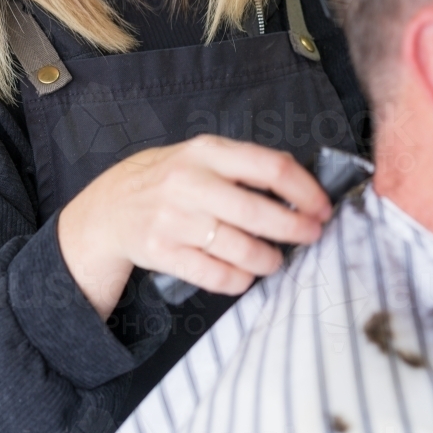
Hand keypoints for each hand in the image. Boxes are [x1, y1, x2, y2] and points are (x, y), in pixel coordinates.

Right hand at [57, 134, 330, 318]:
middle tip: (312, 236)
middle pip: (258, 211)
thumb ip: (245, 168)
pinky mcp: (161, 252)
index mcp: (207, 152)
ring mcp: (173, 219)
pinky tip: (244, 275)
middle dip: (295, 229)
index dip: (305, 190)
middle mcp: (190, 182)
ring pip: (240, 248)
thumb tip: (303, 192)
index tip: (322, 207)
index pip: (271, 166)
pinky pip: (215, 275)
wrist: (109, 207)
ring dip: (268, 260)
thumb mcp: (202, 157)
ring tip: (274, 260)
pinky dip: (239, 280)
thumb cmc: (169, 180)